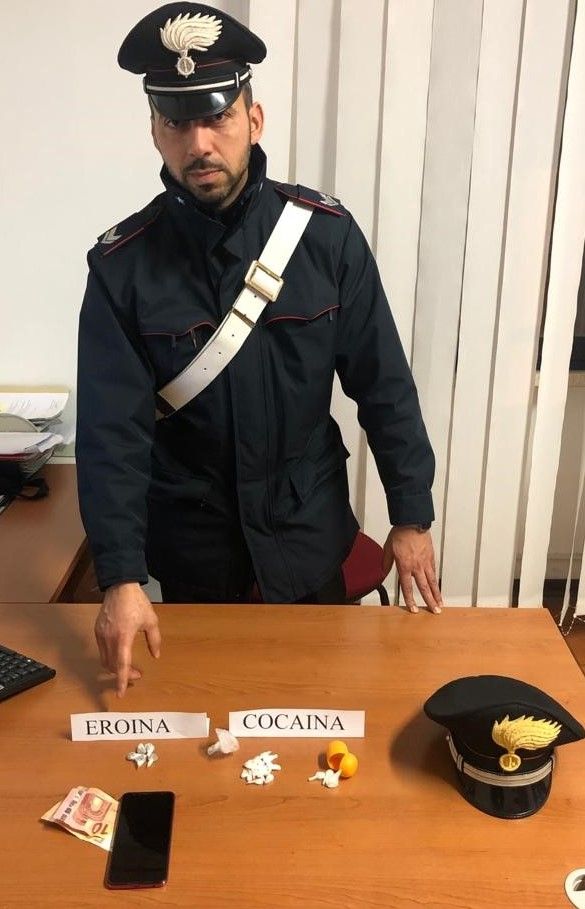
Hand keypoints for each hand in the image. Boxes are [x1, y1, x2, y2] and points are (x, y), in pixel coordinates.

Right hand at [95, 582, 160, 696]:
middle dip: (123, 675)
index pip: (121, 665)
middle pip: (112, 666)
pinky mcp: (97, 631)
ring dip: (116, 667)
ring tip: (129, 667)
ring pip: (105, 660)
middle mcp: (109, 638)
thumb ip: (154, 640)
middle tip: (137, 675)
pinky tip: (120, 654)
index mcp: (123, 637)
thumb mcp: (151, 621)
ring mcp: (101, 635)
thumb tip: (156, 655)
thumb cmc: (137, 603)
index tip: (121, 693)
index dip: (121, 681)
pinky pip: (102, 650)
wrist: (120, 586)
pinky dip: (110, 657)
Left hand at [383, 526, 441, 613]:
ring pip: (432, 581)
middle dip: (430, 601)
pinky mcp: (431, 556)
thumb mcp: (388, 548)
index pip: (407, 587)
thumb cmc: (400, 534)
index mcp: (405, 566)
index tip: (413, 609)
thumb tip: (382, 571)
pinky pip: (434, 571)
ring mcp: (425, 562)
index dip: (410, 600)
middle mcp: (416, 566)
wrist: (412, 522)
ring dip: (437, 594)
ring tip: (440, 603)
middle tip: (435, 611)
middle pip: (424, 588)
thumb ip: (386, 562)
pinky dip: (435, 580)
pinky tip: (437, 586)